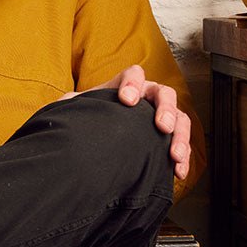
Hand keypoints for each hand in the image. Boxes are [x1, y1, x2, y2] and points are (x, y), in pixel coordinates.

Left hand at [60, 64, 191, 179]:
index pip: (134, 74)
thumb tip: (63, 106)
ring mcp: (161, 116)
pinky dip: (183, 159)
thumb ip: (72, 104)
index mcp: (126, 86)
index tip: (126, 100)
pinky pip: (182, 144)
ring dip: (180, 136)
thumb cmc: (92, 121)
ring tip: (174, 154)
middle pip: (164, 94)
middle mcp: (148, 98)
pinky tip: (177, 171)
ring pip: (180, 118)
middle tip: (161, 126)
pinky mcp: (169, 138)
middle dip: (165, 109)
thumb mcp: (81, 111)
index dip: (132, 84)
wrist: (100, 143)